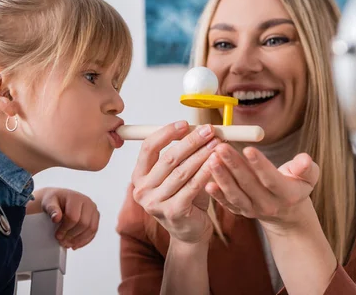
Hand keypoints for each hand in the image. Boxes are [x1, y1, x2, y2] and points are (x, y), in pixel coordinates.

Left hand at [30, 187, 99, 249]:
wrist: (59, 199)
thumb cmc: (53, 201)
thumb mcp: (48, 202)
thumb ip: (51, 209)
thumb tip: (56, 218)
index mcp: (76, 198)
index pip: (74, 217)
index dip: (65, 229)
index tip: (58, 235)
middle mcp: (87, 202)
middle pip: (84, 224)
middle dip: (72, 236)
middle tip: (62, 241)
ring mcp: (93, 209)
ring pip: (91, 229)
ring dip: (79, 240)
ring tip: (68, 244)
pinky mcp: (95, 217)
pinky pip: (94, 231)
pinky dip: (85, 240)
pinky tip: (76, 244)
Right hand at [131, 122, 218, 243]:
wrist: (190, 232)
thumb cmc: (184, 199)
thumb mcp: (178, 174)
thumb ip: (182, 155)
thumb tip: (199, 129)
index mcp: (139, 176)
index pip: (148, 147)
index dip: (167, 133)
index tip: (185, 123)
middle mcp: (142, 190)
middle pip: (167, 158)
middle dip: (190, 141)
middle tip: (208, 130)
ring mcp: (155, 203)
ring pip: (181, 172)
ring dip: (201, 154)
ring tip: (216, 143)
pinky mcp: (173, 212)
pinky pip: (192, 186)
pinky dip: (205, 171)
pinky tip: (216, 161)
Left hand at [206, 145, 318, 234]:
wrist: (287, 213)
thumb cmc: (296, 185)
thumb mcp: (308, 177)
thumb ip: (306, 168)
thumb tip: (305, 160)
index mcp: (287, 194)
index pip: (271, 179)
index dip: (260, 165)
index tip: (248, 149)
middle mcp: (268, 205)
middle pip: (249, 184)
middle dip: (234, 165)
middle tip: (221, 147)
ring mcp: (252, 210)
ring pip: (235, 194)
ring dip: (222, 177)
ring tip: (211, 159)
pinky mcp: (240, 211)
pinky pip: (227, 204)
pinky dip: (217, 195)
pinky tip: (206, 183)